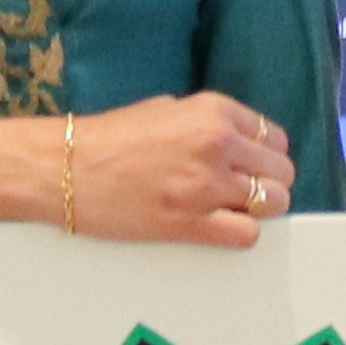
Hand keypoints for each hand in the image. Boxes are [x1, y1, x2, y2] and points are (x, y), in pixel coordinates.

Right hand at [67, 95, 293, 250]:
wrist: (64, 167)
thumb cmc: (106, 139)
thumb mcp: (165, 109)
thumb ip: (206, 121)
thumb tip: (235, 141)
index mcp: (212, 111)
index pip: (274, 137)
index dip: (265, 156)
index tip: (251, 167)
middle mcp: (216, 144)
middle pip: (281, 172)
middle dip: (268, 183)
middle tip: (242, 192)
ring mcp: (205, 185)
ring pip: (274, 203)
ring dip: (259, 211)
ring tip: (230, 211)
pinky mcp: (189, 223)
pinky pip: (248, 234)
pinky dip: (241, 234)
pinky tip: (219, 228)